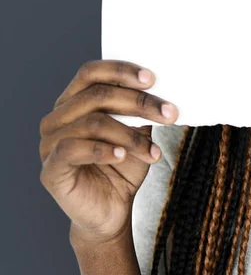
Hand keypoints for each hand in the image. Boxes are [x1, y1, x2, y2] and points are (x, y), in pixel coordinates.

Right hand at [39, 60, 178, 243]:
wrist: (112, 212)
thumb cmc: (123, 168)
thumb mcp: (137, 133)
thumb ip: (140, 110)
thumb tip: (161, 88)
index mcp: (74, 102)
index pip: (91, 73)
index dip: (121, 71)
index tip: (152, 79)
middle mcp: (57, 118)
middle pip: (97, 96)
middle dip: (138, 102)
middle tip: (169, 113)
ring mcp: (50, 143)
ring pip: (93, 123)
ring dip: (130, 135)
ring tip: (152, 150)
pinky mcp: (50, 169)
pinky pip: (73, 149)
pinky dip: (104, 150)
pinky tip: (122, 156)